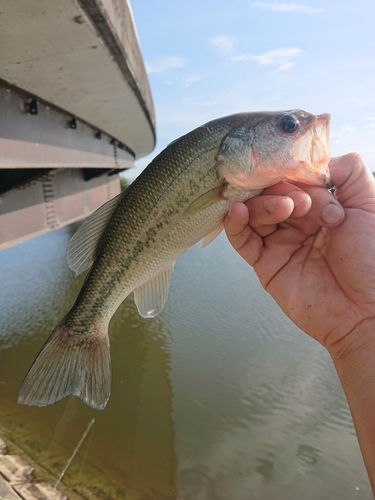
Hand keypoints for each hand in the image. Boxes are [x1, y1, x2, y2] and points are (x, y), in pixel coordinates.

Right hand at [224, 153, 374, 351]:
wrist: (367, 311)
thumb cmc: (373, 261)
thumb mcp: (370, 206)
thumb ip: (349, 172)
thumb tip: (321, 158)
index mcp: (321, 208)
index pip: (295, 180)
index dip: (296, 176)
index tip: (304, 178)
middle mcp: (298, 224)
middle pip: (271, 194)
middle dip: (282, 191)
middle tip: (301, 201)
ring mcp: (280, 244)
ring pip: (255, 213)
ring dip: (264, 204)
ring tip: (285, 208)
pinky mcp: (265, 264)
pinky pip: (242, 240)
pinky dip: (235, 224)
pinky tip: (238, 211)